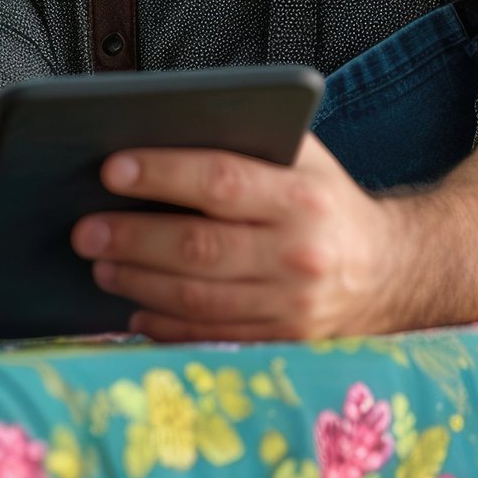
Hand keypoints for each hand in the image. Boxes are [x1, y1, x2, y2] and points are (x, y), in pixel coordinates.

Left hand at [70, 132, 406, 341]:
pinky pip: (211, 338)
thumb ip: (246, 143)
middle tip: (85, 229)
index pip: (220, 180)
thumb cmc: (325, 201)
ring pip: (198, 299)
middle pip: (199, 248)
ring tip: (100, 264)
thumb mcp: (304, 157)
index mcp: (303, 196)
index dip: (162, 175)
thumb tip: (156, 132)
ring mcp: (292, 308)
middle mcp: (300, 254)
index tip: (111, 169)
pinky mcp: (283, 345)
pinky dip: (165, 326)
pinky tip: (135, 308)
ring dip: (138, 283)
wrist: (392, 271)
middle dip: (133, 238)